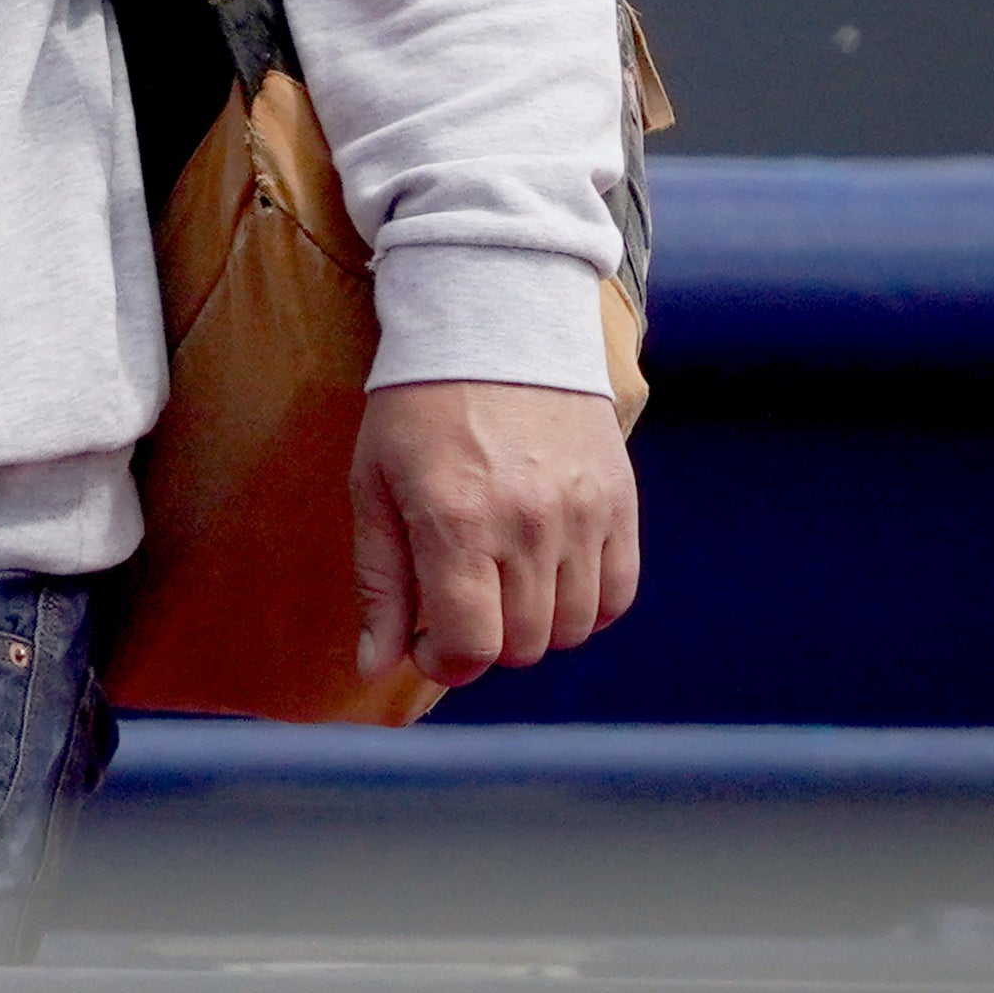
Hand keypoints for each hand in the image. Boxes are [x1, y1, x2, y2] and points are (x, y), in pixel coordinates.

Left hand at [352, 376, 639, 687]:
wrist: (493, 324)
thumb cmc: (417, 408)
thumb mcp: (373, 486)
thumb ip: (380, 583)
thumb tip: (374, 668)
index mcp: (456, 520)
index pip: (471, 644)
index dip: (445, 662)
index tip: (429, 644)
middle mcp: (528, 524)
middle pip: (522, 645)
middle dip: (483, 641)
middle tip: (459, 604)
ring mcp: (583, 514)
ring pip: (573, 628)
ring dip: (535, 625)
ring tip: (502, 583)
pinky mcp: (621, 503)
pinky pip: (618, 596)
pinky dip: (586, 604)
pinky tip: (550, 575)